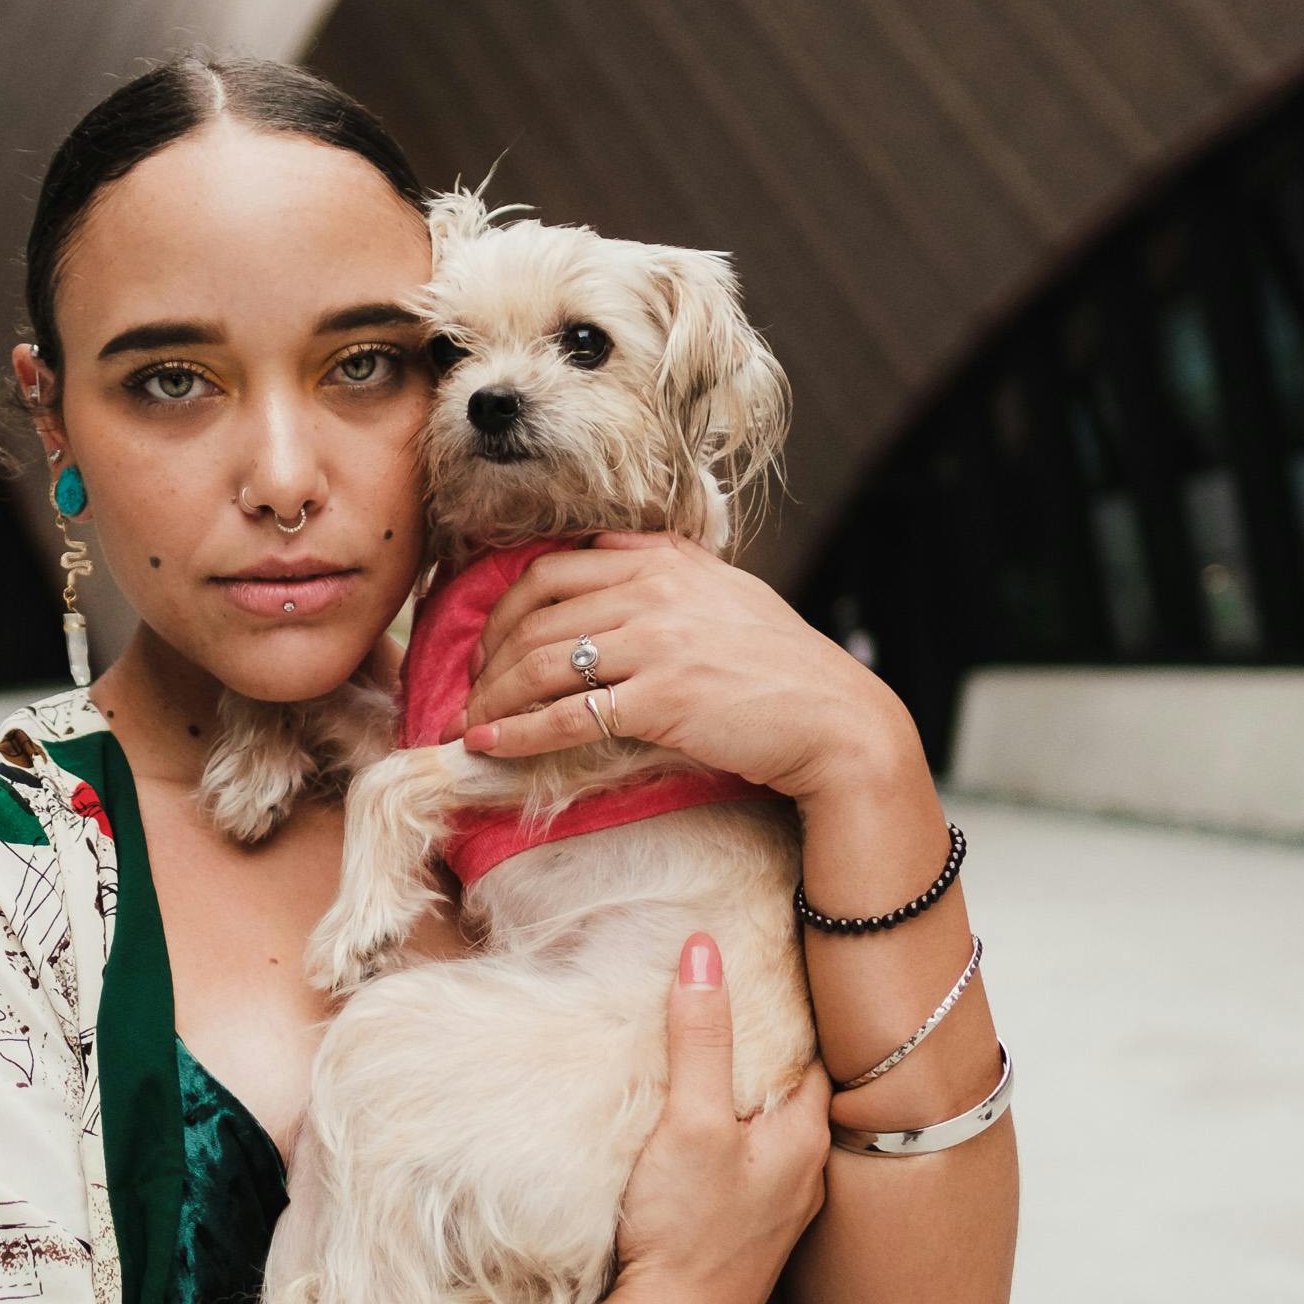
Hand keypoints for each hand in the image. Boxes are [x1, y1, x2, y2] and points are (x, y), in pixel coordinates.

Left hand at [454, 531, 916, 804]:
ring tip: (467, 725)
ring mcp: (657, 643)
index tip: (487, 643)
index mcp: (663, 557)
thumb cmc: (781, 666)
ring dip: (490, 698)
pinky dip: (515, 733)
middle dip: (485, 657)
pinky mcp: (661, 700)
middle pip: (533, 615)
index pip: (552, 568)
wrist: (836, 720)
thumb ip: (665, 573)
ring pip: (539, 663)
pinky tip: (485, 747)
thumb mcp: (724, 594)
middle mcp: (654, 589)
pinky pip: (566, 716)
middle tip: (469, 691)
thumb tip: (607, 560)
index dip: (503, 607)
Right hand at [606, 932, 829, 1303]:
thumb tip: (703, 950)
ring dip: (750, 1099)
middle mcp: (805, 1176)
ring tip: (716, 1057)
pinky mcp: (742, 1241)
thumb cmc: (684, 1234)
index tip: (773, 963)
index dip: (794, 1005)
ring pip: (773, 1133)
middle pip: (795, 1091)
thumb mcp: (688, 1122)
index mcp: (805, 1139)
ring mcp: (776, 1214)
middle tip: (740, 998)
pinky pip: (748, 1170)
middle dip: (771, 1048)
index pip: (817, 1050)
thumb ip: (699, 1038)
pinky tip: (701, 1138)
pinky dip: (732, 1141)